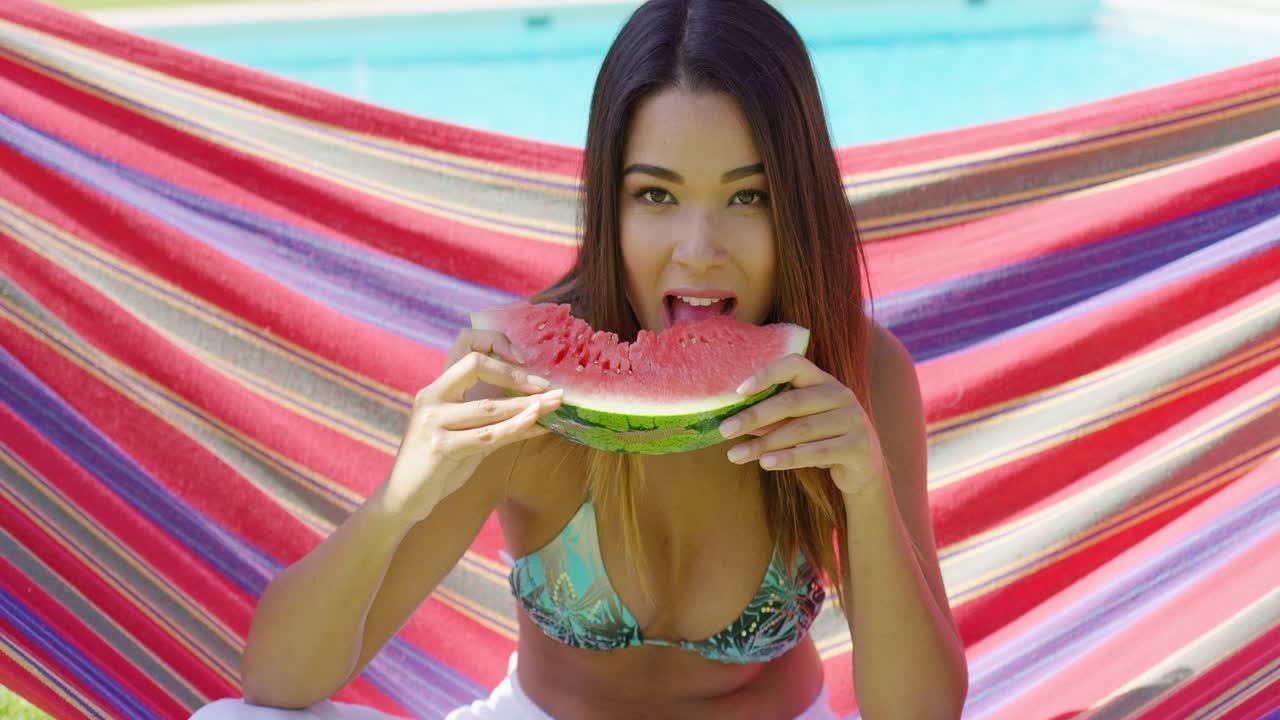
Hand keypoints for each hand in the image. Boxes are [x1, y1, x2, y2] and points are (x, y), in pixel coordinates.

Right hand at [382, 330, 561, 522]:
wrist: (405, 498)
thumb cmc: (439, 465)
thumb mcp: (467, 436)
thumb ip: (495, 421)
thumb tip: (538, 411)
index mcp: (437, 388)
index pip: (465, 344)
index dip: (496, 344)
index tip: (524, 360)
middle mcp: (431, 397)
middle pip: (476, 366)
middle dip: (517, 376)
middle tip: (551, 387)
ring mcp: (432, 421)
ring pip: (489, 406)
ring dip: (527, 406)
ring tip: (555, 404)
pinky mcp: (439, 446)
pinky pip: (487, 436)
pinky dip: (517, 430)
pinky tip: (538, 426)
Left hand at [717, 353, 885, 494]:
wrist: (863, 470)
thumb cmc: (822, 441)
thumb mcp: (799, 425)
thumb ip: (774, 420)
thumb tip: (734, 421)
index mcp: (824, 381)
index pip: (795, 364)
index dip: (766, 374)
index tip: (739, 391)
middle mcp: (841, 395)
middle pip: (791, 402)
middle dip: (754, 416)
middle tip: (725, 430)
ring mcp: (853, 420)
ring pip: (800, 429)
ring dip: (764, 443)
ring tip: (736, 455)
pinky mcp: (858, 447)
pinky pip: (817, 452)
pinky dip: (788, 458)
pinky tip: (766, 463)